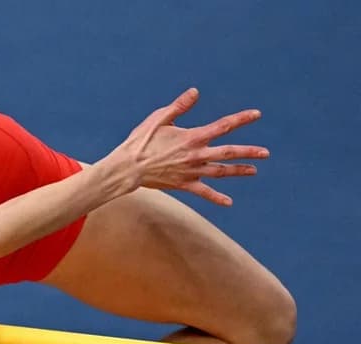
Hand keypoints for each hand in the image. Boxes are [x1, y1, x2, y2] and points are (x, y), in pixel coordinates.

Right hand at [112, 88, 268, 205]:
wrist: (128, 168)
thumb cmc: (140, 141)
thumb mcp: (158, 118)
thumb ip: (179, 106)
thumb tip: (196, 92)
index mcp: (192, 137)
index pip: (223, 126)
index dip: (242, 119)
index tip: (257, 115)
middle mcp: (196, 155)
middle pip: (228, 152)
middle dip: (248, 152)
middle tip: (265, 153)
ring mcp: (191, 172)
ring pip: (220, 172)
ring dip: (238, 171)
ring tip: (254, 171)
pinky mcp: (183, 184)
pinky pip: (204, 192)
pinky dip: (217, 198)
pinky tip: (229, 202)